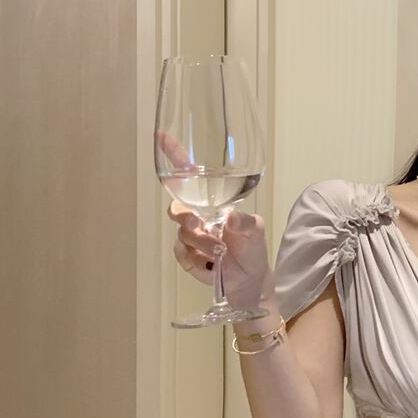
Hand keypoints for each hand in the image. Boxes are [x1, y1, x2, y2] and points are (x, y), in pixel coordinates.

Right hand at [158, 129, 272, 311]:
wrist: (249, 280)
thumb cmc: (252, 249)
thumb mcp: (256, 232)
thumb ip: (245, 223)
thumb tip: (230, 217)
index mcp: (213, 202)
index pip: (190, 175)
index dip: (175, 156)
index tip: (162, 137)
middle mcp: (198, 215)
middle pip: (177, 205)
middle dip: (182, 214)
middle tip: (195, 223)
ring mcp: (190, 235)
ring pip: (183, 233)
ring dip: (202, 243)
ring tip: (220, 252)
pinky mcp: (186, 255)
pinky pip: (182, 253)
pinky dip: (198, 259)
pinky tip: (211, 264)